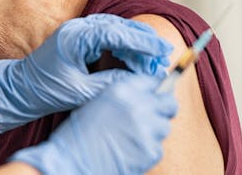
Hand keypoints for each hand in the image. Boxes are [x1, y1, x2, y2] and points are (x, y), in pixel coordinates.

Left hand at [0, 13, 171, 132]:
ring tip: (153, 59)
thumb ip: (110, 84)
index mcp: (75, 37)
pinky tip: (134, 59)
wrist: (20, 89)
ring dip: (134, 43)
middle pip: (118, 26)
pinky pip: (106, 36)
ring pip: (114, 30)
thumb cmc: (44, 90)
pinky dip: (123, 46)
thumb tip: (139, 80)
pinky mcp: (78, 39)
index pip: (116, 33)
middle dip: (143, 41)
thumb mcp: (81, 91)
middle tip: (163, 55)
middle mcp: (77, 28)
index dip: (142, 41)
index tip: (161, 50)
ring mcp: (77, 31)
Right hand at [9, 74, 177, 174]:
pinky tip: (130, 149)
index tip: (157, 94)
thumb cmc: (79, 134)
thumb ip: (123, 96)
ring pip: (164, 126)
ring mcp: (147, 129)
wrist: (72, 160)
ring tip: (134, 136)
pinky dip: (147, 149)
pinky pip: (158, 147)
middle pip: (169, 102)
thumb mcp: (98, 102)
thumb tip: (146, 96)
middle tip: (154, 115)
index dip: (156, 89)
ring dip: (154, 130)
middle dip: (164, 108)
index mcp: (122, 91)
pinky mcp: (151, 151)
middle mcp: (138, 106)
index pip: (153, 81)